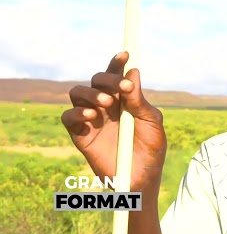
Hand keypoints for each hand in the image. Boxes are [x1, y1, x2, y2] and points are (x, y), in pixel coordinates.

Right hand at [60, 51, 166, 193]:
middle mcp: (106, 105)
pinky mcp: (80, 135)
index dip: (117, 63)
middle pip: (96, 80)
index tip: (125, 54)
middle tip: (121, 89)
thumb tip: (133, 72)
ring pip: (78, 93)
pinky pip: (68, 117)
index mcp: (124, 100)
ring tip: (106, 104)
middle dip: (107, 80)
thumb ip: (139, 101)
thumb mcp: (151, 123)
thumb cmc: (151, 150)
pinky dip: (76, 112)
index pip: (117, 75)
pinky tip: (92, 116)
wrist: (142, 178)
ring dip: (91, 94)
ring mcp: (92, 119)